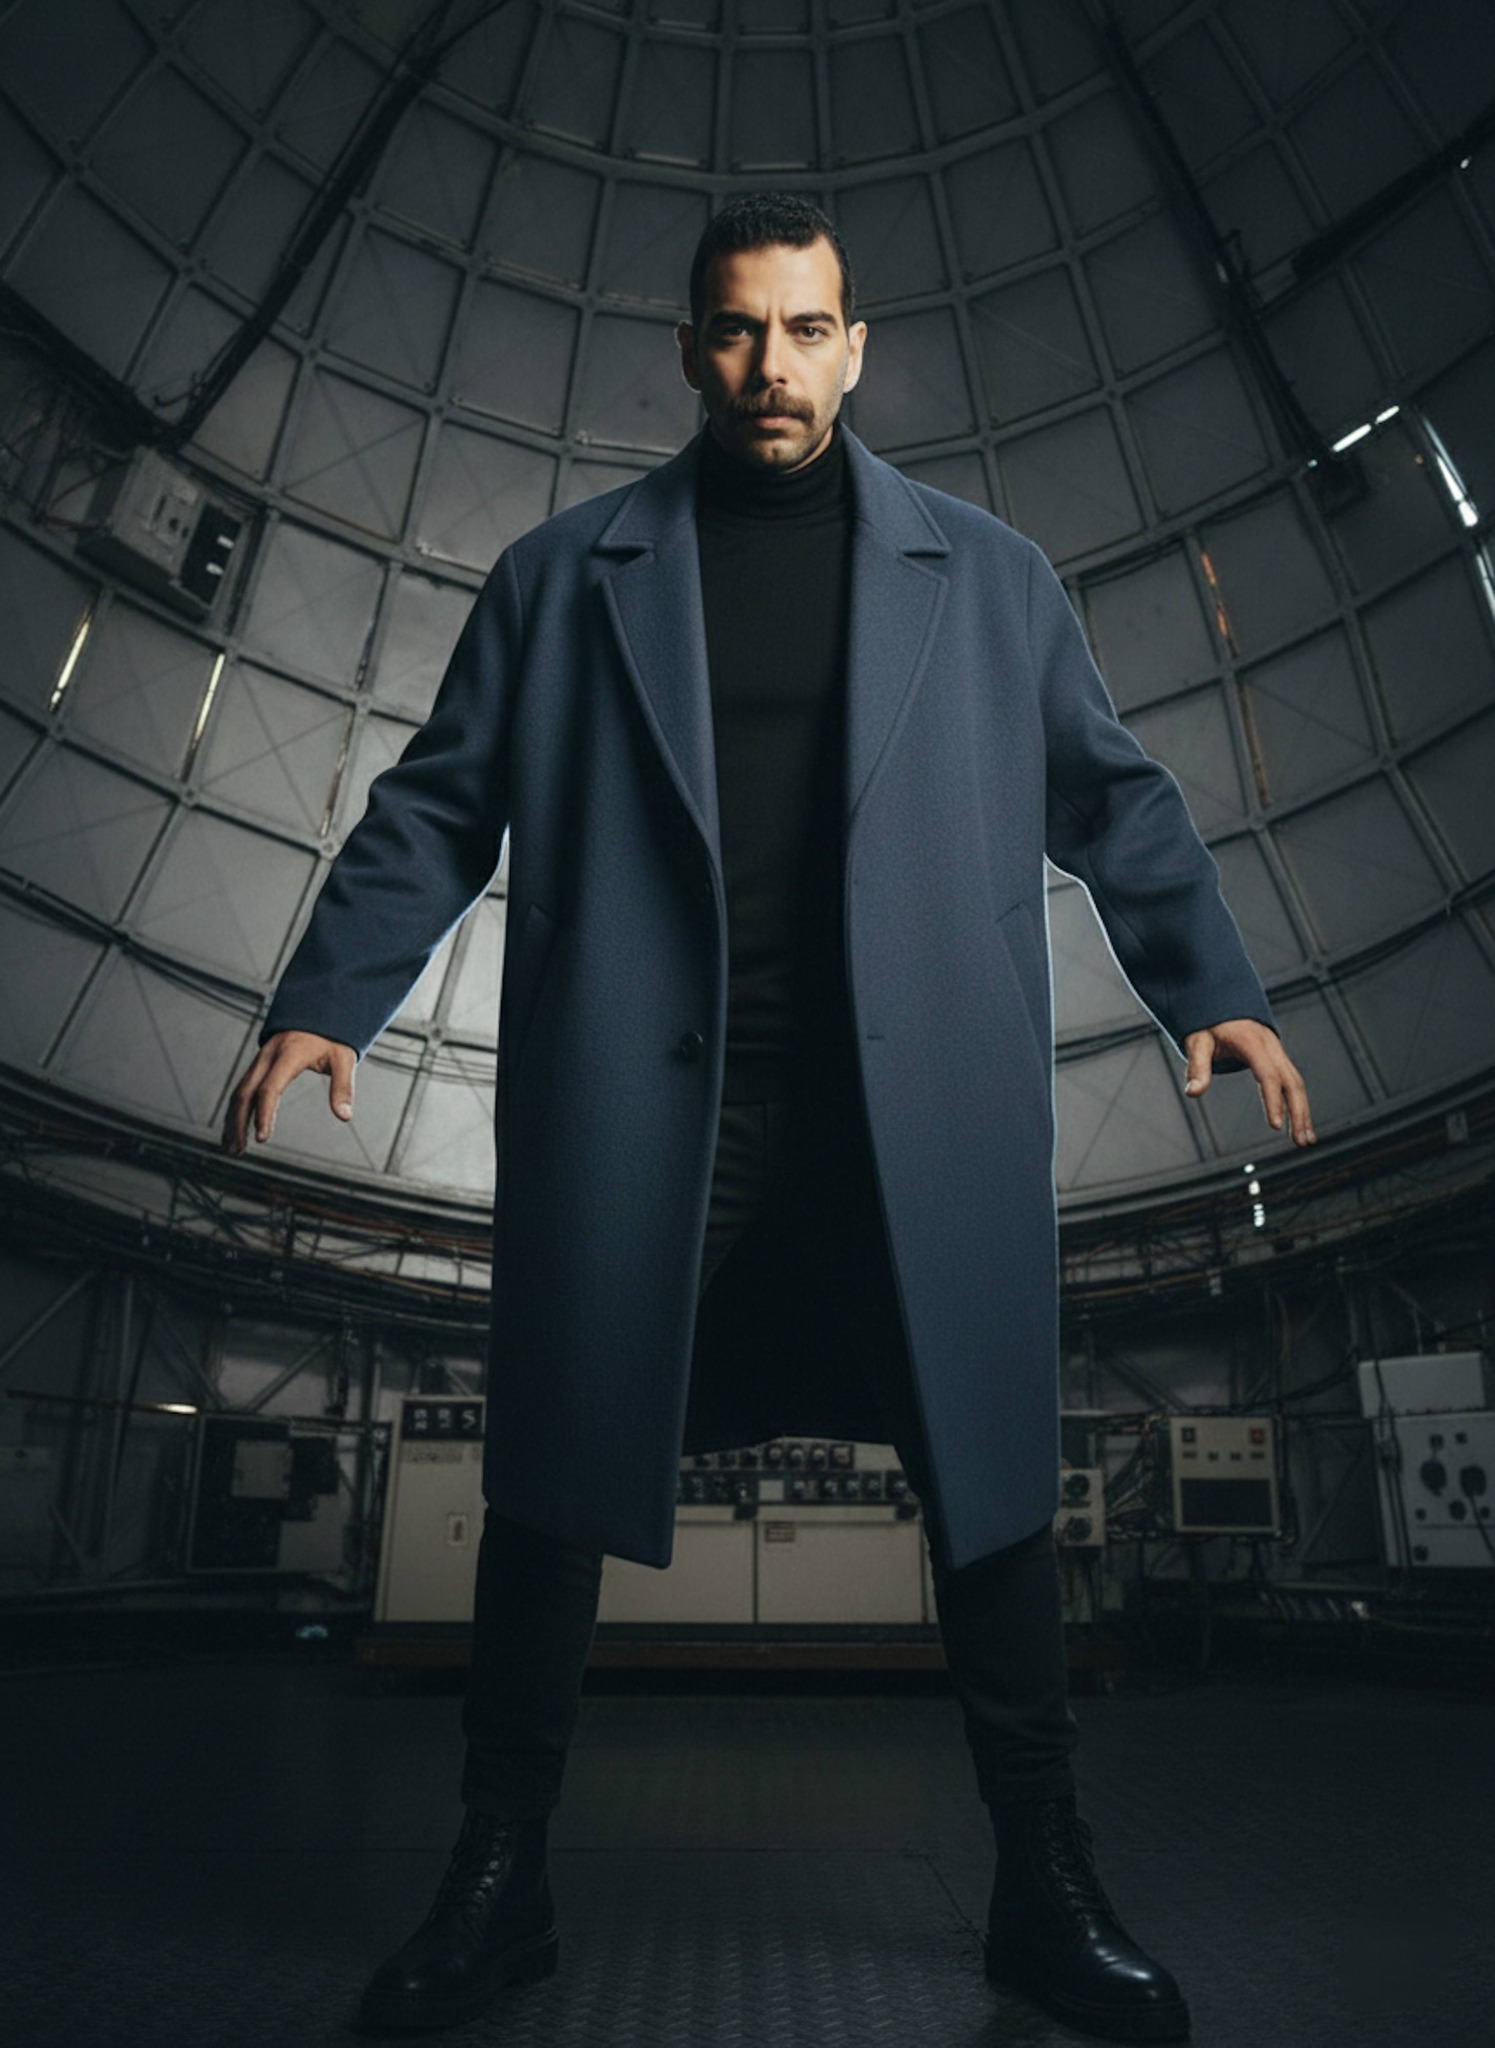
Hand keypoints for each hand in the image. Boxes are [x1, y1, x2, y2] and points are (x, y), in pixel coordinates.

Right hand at [221, 1030, 356, 1156]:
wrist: (317, 1008)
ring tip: (232, 1149)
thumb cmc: (333, 1035)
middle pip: (245, 1092)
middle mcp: (268, 1056)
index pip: (269, 1088)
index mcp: (288, 1054)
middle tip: (238, 1151)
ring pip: (238, 1092)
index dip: (264, 1114)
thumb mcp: (344, 1058)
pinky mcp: (258, 1065)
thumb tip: (345, 1117)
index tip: (262, 1138)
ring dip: (232, 1121)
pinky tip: (234, 1130)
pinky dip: (235, 1111)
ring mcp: (260, 1060)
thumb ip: (343, 1087)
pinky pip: (241, 1088)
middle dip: (239, 1123)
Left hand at [1183, 1019, 1315, 1147]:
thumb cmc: (1208, 1021)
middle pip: (1292, 1081)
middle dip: (1299, 1112)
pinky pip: (1292, 1081)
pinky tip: (1299, 1124)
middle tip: (1301, 1142)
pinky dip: (1298, 1103)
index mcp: (1252, 1042)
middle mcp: (1271, 1046)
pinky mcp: (1277, 1057)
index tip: (1274, 1125)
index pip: (1267, 1074)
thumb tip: (1192, 1093)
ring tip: (1305, 1141)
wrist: (1223, 1000)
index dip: (1272, 1100)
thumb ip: (1197, 1066)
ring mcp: (1277, 1051)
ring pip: (1297, 1083)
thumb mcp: (1197, 1040)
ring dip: (1303, 1112)